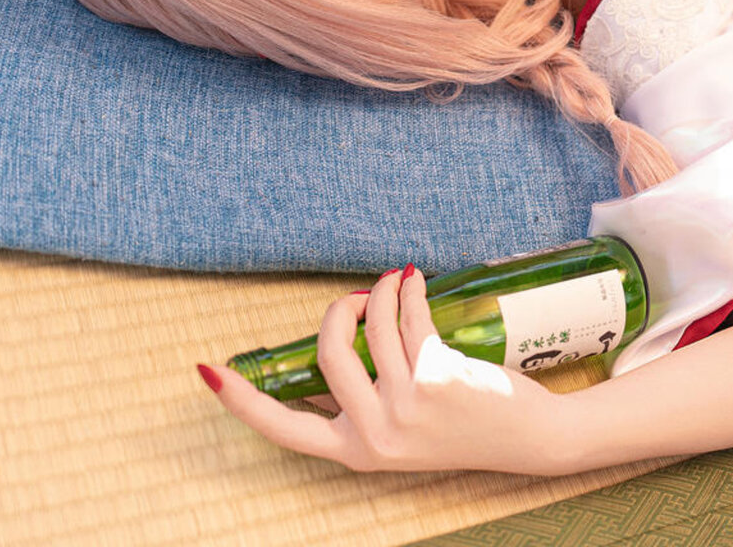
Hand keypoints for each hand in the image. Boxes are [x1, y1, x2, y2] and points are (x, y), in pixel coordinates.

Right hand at [201, 266, 571, 474]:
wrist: (525, 437)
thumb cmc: (461, 426)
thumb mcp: (400, 431)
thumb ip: (363, 401)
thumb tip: (335, 342)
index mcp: (354, 452)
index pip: (284, 430)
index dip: (242, 401)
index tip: (207, 372)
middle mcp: (374, 433)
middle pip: (327, 355)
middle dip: (336, 312)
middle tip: (357, 298)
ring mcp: (405, 405)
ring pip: (371, 327)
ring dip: (378, 292)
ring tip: (392, 281)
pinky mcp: (436, 375)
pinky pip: (409, 318)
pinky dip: (408, 291)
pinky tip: (414, 281)